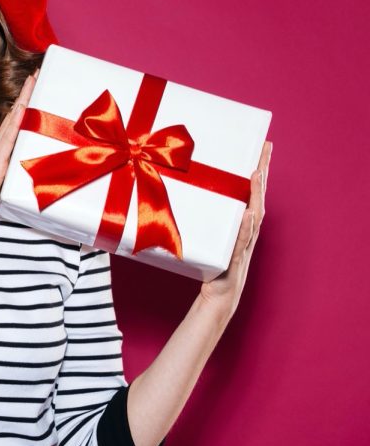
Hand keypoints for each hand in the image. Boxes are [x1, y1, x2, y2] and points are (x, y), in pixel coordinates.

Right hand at [0, 69, 39, 237]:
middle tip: (36, 73)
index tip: (33, 85)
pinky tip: (24, 108)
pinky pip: (9, 137)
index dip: (23, 104)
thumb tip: (19, 170)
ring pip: (13, 120)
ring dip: (24, 100)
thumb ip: (8, 174)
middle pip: (14, 115)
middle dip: (25, 94)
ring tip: (34, 80)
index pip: (13, 122)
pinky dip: (17, 121)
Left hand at [199, 140, 272, 319]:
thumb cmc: (210, 268)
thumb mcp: (205, 236)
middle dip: (263, 173)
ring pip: (253, 216)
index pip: (251, 193)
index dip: (259, 170)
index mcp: (239, 224)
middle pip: (258, 198)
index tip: (263, 147)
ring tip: (257, 172)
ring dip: (256, 194)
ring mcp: (243, 245)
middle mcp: (246, 231)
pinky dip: (245, 228)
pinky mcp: (235, 260)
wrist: (216, 298)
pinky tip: (248, 214)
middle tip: (266, 148)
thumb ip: (201, 218)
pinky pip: (241, 242)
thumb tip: (179, 191)